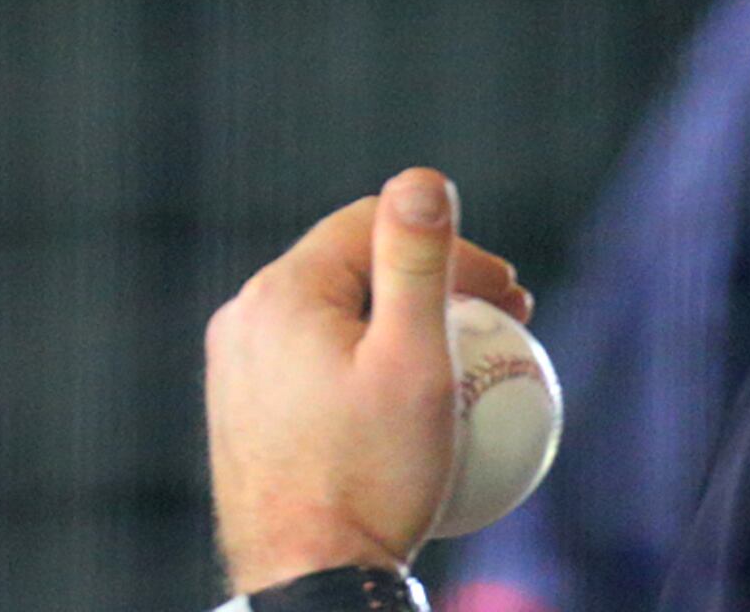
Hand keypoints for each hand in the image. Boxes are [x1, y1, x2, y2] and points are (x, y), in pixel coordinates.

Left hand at [204, 167, 534, 595]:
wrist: (306, 579)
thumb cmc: (371, 475)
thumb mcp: (415, 363)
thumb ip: (417, 263)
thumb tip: (423, 177)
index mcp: (279, 290)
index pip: (372, 226)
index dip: (451, 248)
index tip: (512, 297)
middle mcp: (244, 317)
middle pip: (353, 271)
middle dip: (432, 285)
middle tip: (503, 328)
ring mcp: (237, 368)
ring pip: (335, 322)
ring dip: (403, 330)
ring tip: (467, 372)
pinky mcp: (243, 413)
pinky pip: (315, 370)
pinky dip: (368, 374)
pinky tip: (418, 417)